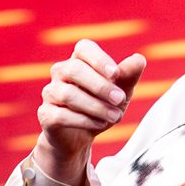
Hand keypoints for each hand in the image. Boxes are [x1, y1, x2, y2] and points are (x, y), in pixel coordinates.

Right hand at [35, 39, 147, 185]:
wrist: (80, 137)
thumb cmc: (101, 106)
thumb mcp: (121, 92)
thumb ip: (129, 75)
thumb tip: (139, 59)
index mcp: (79, 60)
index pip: (83, 48)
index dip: (99, 59)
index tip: (116, 74)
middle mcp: (60, 72)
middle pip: (74, 69)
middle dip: (100, 85)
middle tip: (120, 99)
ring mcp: (50, 92)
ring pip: (68, 94)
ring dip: (96, 106)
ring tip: (115, 116)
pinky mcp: (45, 114)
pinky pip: (61, 115)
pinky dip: (84, 120)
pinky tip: (100, 124)